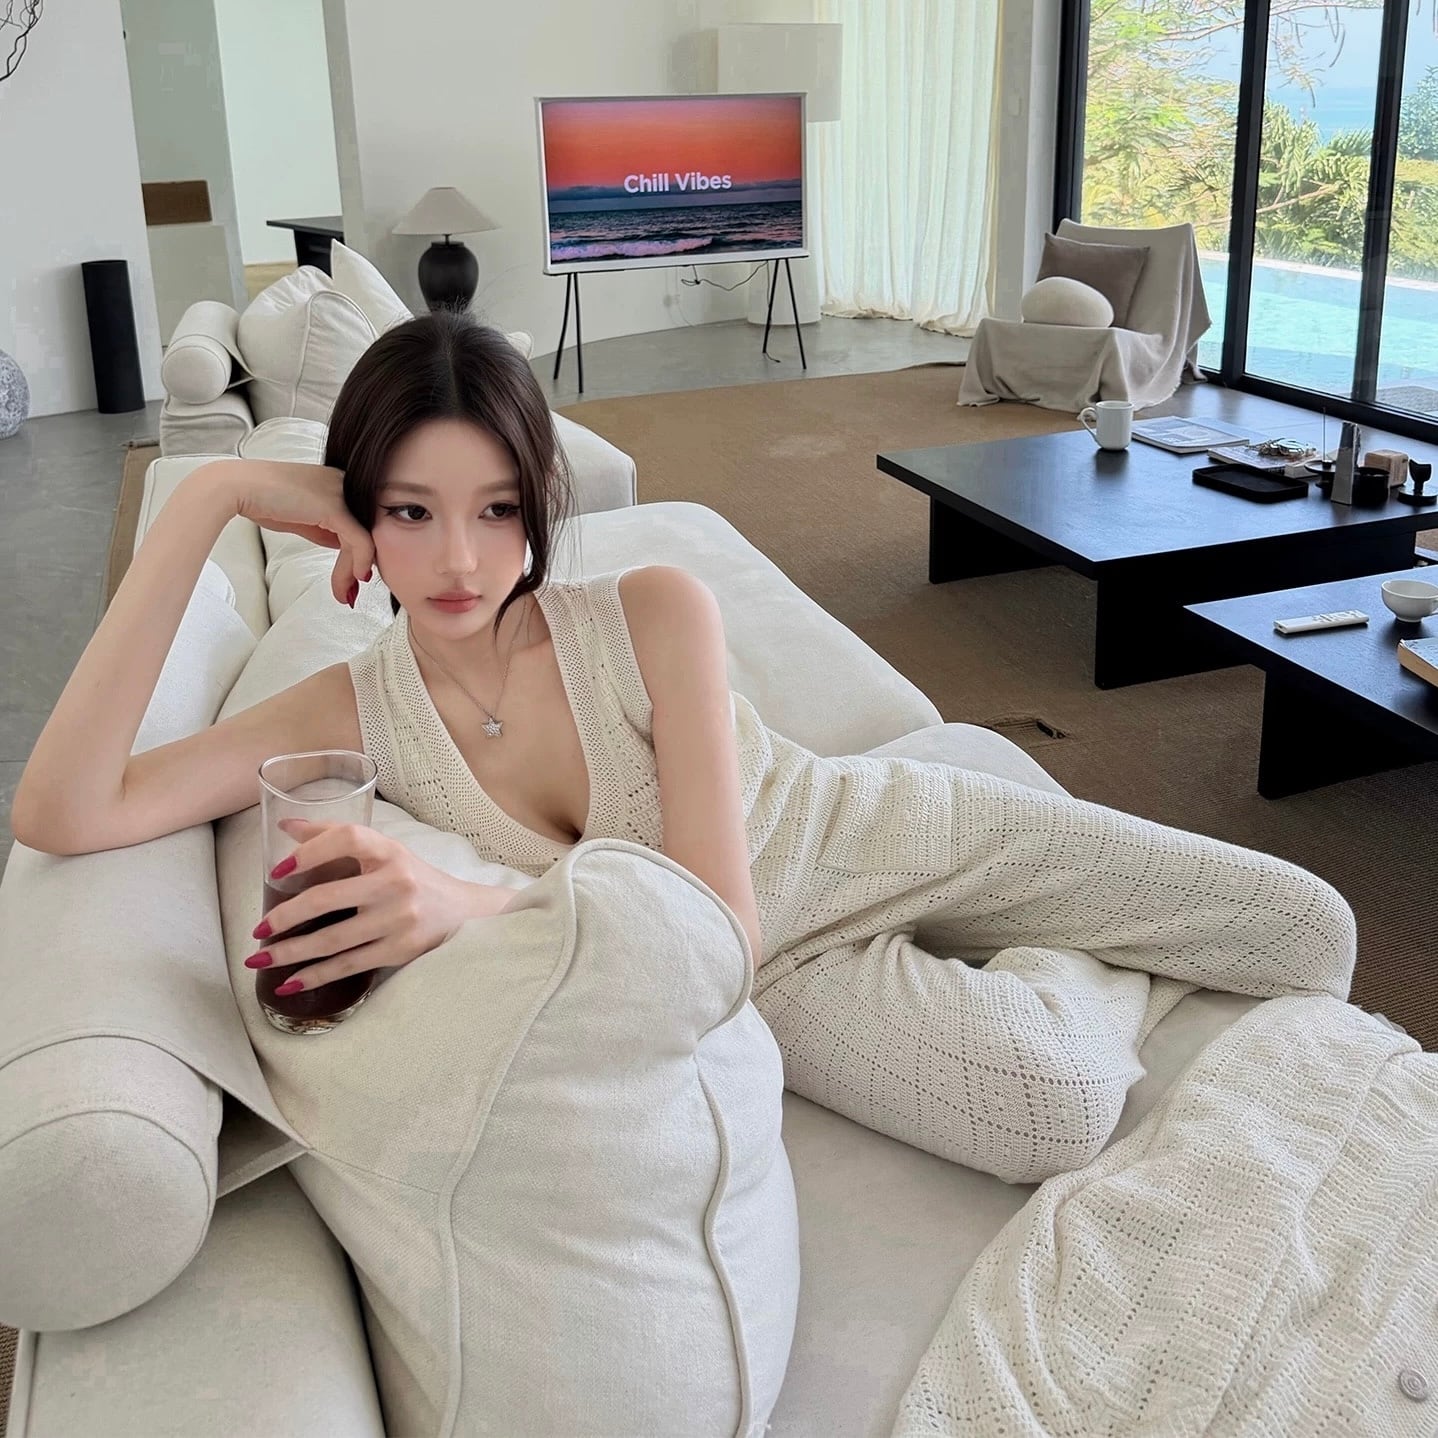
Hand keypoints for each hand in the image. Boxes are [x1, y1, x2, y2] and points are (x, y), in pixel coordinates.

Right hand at [214, 457, 374, 605]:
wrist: (238, 488)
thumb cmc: (265, 500)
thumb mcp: (306, 517)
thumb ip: (328, 529)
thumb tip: (346, 549)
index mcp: (339, 480)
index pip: (358, 520)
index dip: (358, 551)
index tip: (351, 577)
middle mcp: (344, 482)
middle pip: (362, 530)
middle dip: (357, 564)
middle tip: (348, 590)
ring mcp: (341, 492)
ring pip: (362, 538)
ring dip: (352, 571)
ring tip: (343, 592)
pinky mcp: (335, 507)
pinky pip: (357, 540)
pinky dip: (358, 563)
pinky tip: (354, 579)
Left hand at [245, 819, 517, 993]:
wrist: (463, 912)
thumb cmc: (411, 877)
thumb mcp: (383, 851)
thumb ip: (336, 837)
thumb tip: (283, 826)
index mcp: (389, 850)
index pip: (347, 838)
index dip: (309, 851)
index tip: (277, 871)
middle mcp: (396, 882)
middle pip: (328, 898)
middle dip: (284, 918)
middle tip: (257, 930)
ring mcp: (400, 919)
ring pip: (333, 940)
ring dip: (290, 953)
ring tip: (258, 960)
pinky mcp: (401, 950)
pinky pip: (349, 965)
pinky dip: (316, 976)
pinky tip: (290, 982)